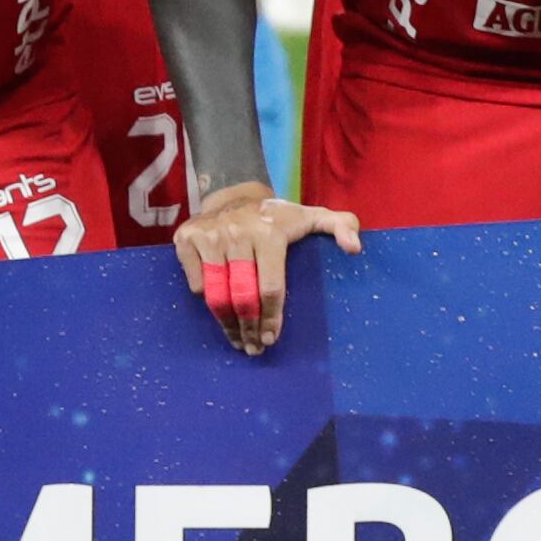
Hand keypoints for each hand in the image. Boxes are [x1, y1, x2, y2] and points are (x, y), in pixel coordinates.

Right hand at [172, 179, 361, 352]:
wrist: (234, 193)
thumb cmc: (278, 216)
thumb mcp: (313, 216)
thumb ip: (342, 226)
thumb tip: (354, 249)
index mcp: (270, 233)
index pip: (270, 287)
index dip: (271, 318)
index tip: (271, 338)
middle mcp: (238, 233)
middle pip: (241, 296)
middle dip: (248, 328)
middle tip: (253, 347)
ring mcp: (210, 235)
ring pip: (216, 294)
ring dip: (225, 324)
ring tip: (236, 340)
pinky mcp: (186, 239)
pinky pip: (196, 283)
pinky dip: (206, 299)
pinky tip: (218, 309)